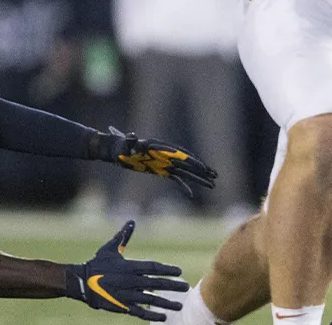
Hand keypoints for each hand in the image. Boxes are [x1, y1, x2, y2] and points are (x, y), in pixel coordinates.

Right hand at [63, 221, 187, 321]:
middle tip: (186, 288)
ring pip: (150, 300)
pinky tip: (163, 317)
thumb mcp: (110, 248)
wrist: (81, 282)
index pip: (153, 268)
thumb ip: (123, 236)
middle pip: (156, 284)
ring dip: (166, 303)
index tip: (179, 272)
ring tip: (180, 306)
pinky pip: (140, 311)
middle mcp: (130, 281)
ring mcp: (126, 295)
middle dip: (172, 286)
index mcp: (129, 266)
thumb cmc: (97, 263)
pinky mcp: (121, 306)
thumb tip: (131, 222)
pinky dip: (152, 315)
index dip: (167, 270)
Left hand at [95, 126, 218, 195]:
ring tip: (211, 185)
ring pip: (185, 172)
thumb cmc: (120, 146)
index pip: (180, 155)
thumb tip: (131, 137)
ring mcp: (164, 164)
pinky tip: (191, 193)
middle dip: (201, 170)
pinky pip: (175, 179)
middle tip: (215, 177)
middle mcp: (165, 156)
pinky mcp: (160, 170)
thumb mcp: (125, 144)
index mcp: (161, 148)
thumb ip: (130, 141)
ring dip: (198, 178)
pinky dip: (184, 185)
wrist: (116, 150)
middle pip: (187, 164)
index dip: (192, 162)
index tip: (202, 168)